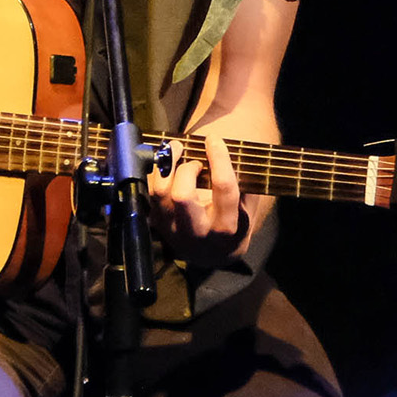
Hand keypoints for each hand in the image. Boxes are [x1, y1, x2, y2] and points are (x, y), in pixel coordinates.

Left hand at [148, 132, 246, 266]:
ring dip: (166, 166)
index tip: (214, 139)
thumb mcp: (248, 210)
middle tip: (194, 159)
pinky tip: (166, 162)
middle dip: (186, 169)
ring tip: (176, 150)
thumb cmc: (233, 225)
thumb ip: (247, 186)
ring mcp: (173, 229)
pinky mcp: (157, 223)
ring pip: (159, 193)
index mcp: (226, 226)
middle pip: (181, 195)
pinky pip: (149, 192)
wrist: (212, 256)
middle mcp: (197, 231)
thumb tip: (238, 153)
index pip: (223, 188)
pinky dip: (156, 173)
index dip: (219, 159)